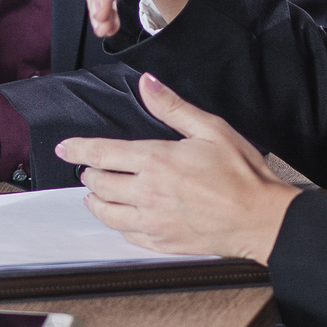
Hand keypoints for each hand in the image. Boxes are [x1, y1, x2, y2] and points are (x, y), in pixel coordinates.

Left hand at [57, 71, 298, 263]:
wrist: (261, 218)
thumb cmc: (242, 173)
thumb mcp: (211, 128)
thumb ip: (173, 107)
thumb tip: (147, 83)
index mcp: (155, 160)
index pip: (101, 153)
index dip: (77, 149)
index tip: (65, 148)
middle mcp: (146, 193)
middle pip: (98, 184)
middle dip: (91, 174)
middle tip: (93, 169)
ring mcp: (152, 221)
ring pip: (106, 213)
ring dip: (97, 201)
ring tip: (97, 194)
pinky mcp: (162, 243)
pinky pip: (127, 236)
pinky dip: (118, 224)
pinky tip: (123, 218)